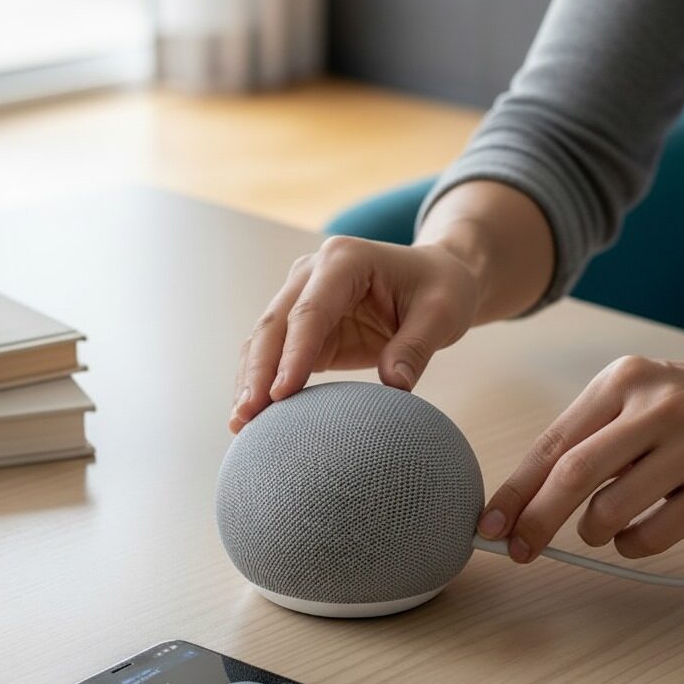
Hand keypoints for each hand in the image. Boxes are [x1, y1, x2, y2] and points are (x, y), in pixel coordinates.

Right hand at [229, 235, 479, 432]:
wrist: (434, 278)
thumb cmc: (441, 290)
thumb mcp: (443, 313)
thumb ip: (417, 347)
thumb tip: (396, 387)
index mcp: (345, 260)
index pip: (311, 311)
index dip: (293, 354)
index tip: (280, 394)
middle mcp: (312, 273)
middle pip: (275, 324)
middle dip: (257, 372)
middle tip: (246, 415)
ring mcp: (301, 297)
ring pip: (264, 340)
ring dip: (250, 381)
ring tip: (240, 423)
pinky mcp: (303, 326)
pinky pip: (274, 355)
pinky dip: (261, 383)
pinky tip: (252, 416)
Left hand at [478, 349, 683, 560]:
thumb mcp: (634, 397)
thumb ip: (585, 438)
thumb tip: (523, 500)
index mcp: (621, 382)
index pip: (551, 443)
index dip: (514, 491)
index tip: (488, 525)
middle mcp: (656, 409)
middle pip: (572, 475)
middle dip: (536, 521)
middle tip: (519, 549)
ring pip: (610, 510)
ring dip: (591, 531)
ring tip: (601, 524)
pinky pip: (653, 536)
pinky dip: (631, 545)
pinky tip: (637, 530)